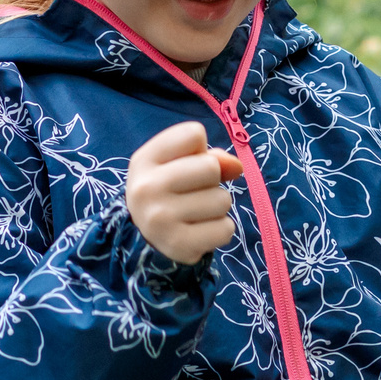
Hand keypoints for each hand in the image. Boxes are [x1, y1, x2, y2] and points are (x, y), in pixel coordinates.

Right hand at [126, 121, 241, 264]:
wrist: (145, 237)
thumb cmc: (169, 190)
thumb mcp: (178, 164)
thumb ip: (211, 157)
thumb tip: (237, 167)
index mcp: (144, 160)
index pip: (194, 134)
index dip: (199, 150)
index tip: (185, 166)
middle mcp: (146, 188)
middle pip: (211, 167)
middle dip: (212, 180)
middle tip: (194, 193)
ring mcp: (160, 219)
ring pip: (222, 200)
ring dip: (218, 207)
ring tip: (196, 213)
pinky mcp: (178, 245)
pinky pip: (226, 229)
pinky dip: (220, 230)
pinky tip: (201, 231)